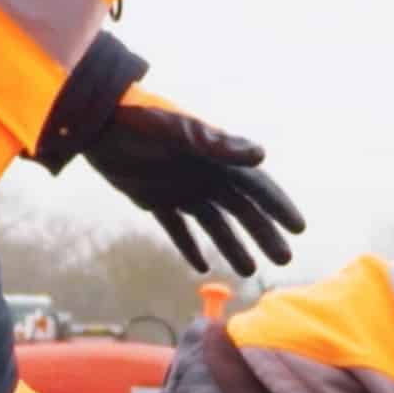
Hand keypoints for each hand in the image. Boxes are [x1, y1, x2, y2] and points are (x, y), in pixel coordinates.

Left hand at [82, 98, 305, 277]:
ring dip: (232, 246)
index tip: (299, 228)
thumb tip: (261, 154)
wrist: (94, 121)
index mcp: (216, 157)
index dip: (278, 206)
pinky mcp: (154, 198)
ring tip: (249, 271)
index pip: (256, 186)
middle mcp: (204, 174)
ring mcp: (180, 187)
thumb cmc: (139, 121)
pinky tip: (201, 266)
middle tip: (283, 260)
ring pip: (213, 223)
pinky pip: (177, 228)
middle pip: (241, 210)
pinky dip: (189, 246)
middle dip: (263, 234)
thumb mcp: (179, 131)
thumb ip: (217, 144)